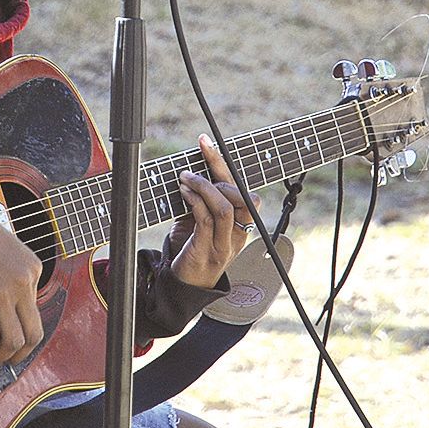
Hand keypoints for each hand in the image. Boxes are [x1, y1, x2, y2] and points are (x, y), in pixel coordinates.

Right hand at [0, 215, 43, 364]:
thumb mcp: (9, 250)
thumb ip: (14, 276)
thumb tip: (7, 307)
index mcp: (32, 269)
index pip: (36, 311)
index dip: (21, 329)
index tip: (7, 335)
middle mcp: (22, 283)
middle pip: (34, 334)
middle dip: (20, 354)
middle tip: (6, 359)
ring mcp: (3, 293)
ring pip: (13, 341)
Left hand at [167, 135, 251, 289]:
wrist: (185, 286)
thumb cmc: (192, 248)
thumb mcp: (201, 221)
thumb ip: (204, 201)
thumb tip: (192, 170)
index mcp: (243, 224)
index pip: (245, 190)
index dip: (225, 164)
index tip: (206, 142)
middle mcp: (240, 233)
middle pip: (243, 196)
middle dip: (218, 173)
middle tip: (193, 169)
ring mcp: (226, 244)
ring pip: (225, 207)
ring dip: (203, 186)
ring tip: (185, 178)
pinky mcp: (208, 250)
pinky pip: (206, 219)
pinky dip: (195, 201)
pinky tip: (183, 192)